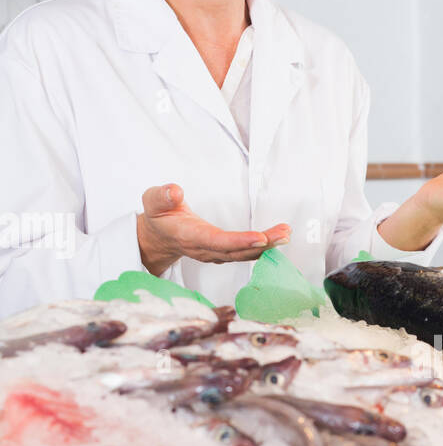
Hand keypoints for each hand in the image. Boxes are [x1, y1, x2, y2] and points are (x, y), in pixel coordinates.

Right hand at [136, 184, 290, 277]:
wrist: (159, 237)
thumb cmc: (159, 216)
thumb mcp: (153, 202)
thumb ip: (162, 196)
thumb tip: (174, 191)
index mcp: (190, 236)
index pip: (217, 241)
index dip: (239, 241)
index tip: (260, 238)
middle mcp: (206, 249)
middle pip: (238, 250)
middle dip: (263, 244)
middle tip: (284, 233)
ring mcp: (216, 254)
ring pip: (245, 253)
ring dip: (268, 245)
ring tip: (286, 234)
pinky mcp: (224, 253)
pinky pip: (246, 253)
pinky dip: (263, 247)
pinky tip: (278, 238)